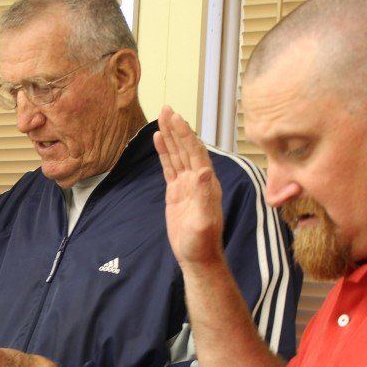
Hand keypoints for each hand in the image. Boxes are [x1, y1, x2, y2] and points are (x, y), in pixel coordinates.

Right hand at [154, 106, 224, 266]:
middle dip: (177, 128)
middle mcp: (199, 179)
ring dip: (171, 136)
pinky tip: (159, 140)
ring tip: (161, 117)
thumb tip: (204, 170)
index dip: (186, 135)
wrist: (196, 257)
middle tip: (167, 109)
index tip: (176, 118)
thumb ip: (204, 196)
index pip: (195, 152)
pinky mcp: (176, 192)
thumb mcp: (203, 221)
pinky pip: (169, 167)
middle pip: (186, 148)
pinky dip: (165, 152)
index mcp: (207, 183)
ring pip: (177, 155)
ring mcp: (187, 184)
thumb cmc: (201, 243)